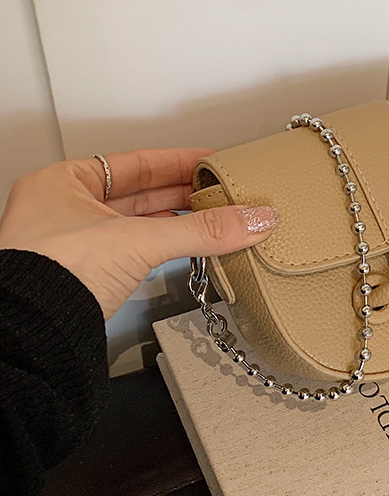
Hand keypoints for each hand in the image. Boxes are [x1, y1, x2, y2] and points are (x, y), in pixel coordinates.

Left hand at [0, 148, 278, 320]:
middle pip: (140, 192)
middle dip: (184, 193)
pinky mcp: (87, 274)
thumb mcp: (139, 239)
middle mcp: (65, 209)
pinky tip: (188, 245)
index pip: (135, 162)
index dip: (178, 161)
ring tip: (216, 217)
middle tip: (222, 191)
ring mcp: (75, 243)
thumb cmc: (50, 275)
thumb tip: (251, 219)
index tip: (210, 161)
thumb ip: (201, 229)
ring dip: (178, 221)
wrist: (30, 335)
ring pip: (139, 223)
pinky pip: (136, 249)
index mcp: (63, 183)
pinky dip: (165, 245)